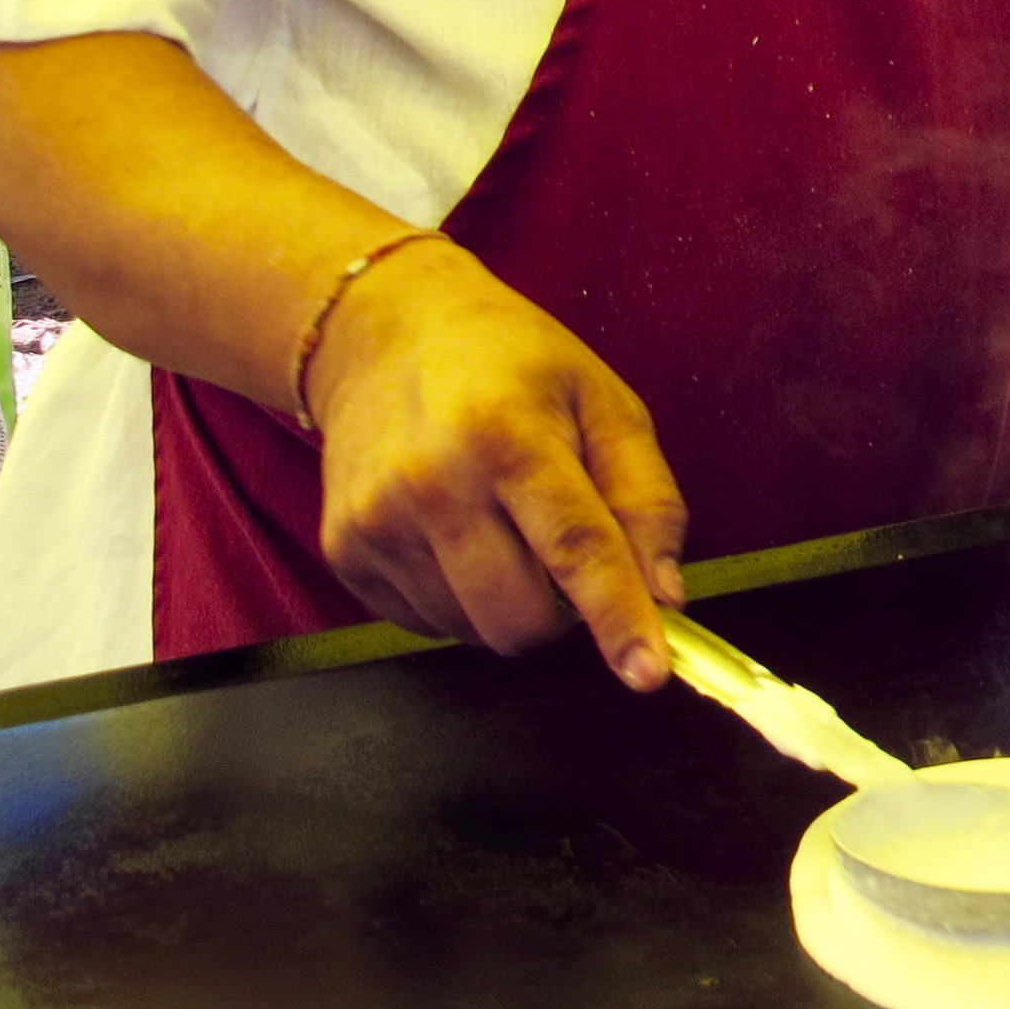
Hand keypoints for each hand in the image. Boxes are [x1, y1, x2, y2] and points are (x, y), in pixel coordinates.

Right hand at [303, 239, 688, 687]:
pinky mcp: (343, 550)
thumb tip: (666, 596)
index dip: (617, 618)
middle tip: (565, 546)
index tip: (648, 675)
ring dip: (511, 603)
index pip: (575, 548)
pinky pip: (429, 625)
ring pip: (476, 632)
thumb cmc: (512, 364)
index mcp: (509, 436)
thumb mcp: (604, 402)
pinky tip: (458, 532)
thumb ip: (647, 499)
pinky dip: (462, 600)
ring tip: (504, 523)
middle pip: (521, 617)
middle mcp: (432, 483)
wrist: (383, 333)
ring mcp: (377, 522)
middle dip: (564, 611)